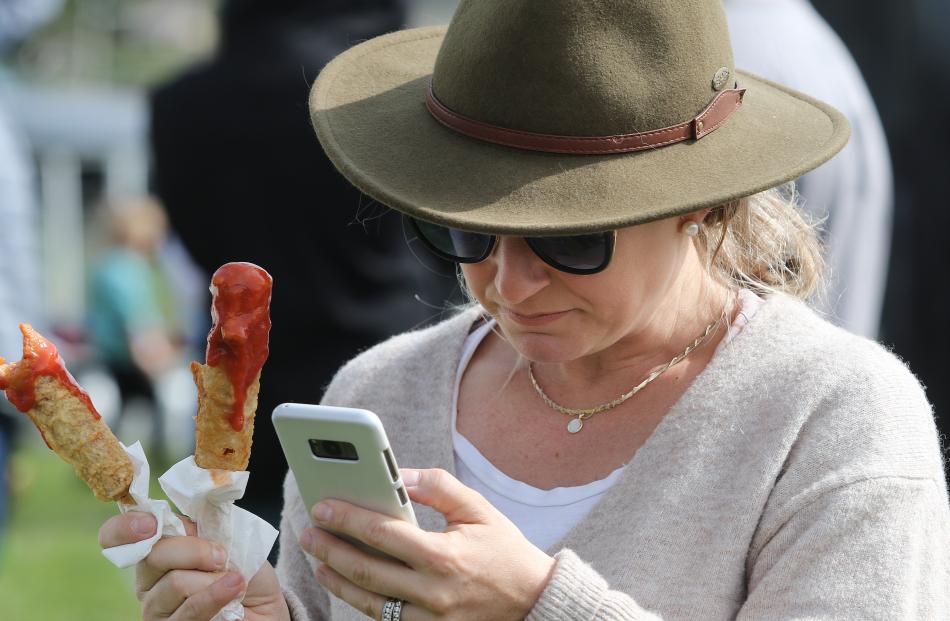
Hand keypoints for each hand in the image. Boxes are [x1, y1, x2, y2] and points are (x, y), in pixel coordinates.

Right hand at [99, 512, 288, 620]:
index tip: (150, 524)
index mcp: (156, 550)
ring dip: (212, 578)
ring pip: (175, 583)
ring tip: (235, 578)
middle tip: (221, 556)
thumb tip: (176, 517)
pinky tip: (234, 588)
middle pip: (152, 557)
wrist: (264, 605)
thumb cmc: (243, 570)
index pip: (115, 537)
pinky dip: (216, 595)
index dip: (124, 527)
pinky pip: (189, 610)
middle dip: (194, 550)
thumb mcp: (227, 537)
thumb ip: (200, 525)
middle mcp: (148, 582)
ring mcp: (156, 611)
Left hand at [298, 468, 555, 619]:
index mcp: (444, 556)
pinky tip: (345, 582)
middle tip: (308, 532)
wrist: (533, 600)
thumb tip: (398, 475)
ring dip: (337, 579)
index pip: (383, 534)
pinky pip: (384, 618)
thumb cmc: (504, 549)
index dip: (348, 518)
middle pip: (367, 570)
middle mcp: (432, 592)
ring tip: (317, 558)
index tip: (323, 506)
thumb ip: (437, 486)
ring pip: (368, 601)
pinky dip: (360, 599)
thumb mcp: (477, 508)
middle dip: (331, 549)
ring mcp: (428, 620)